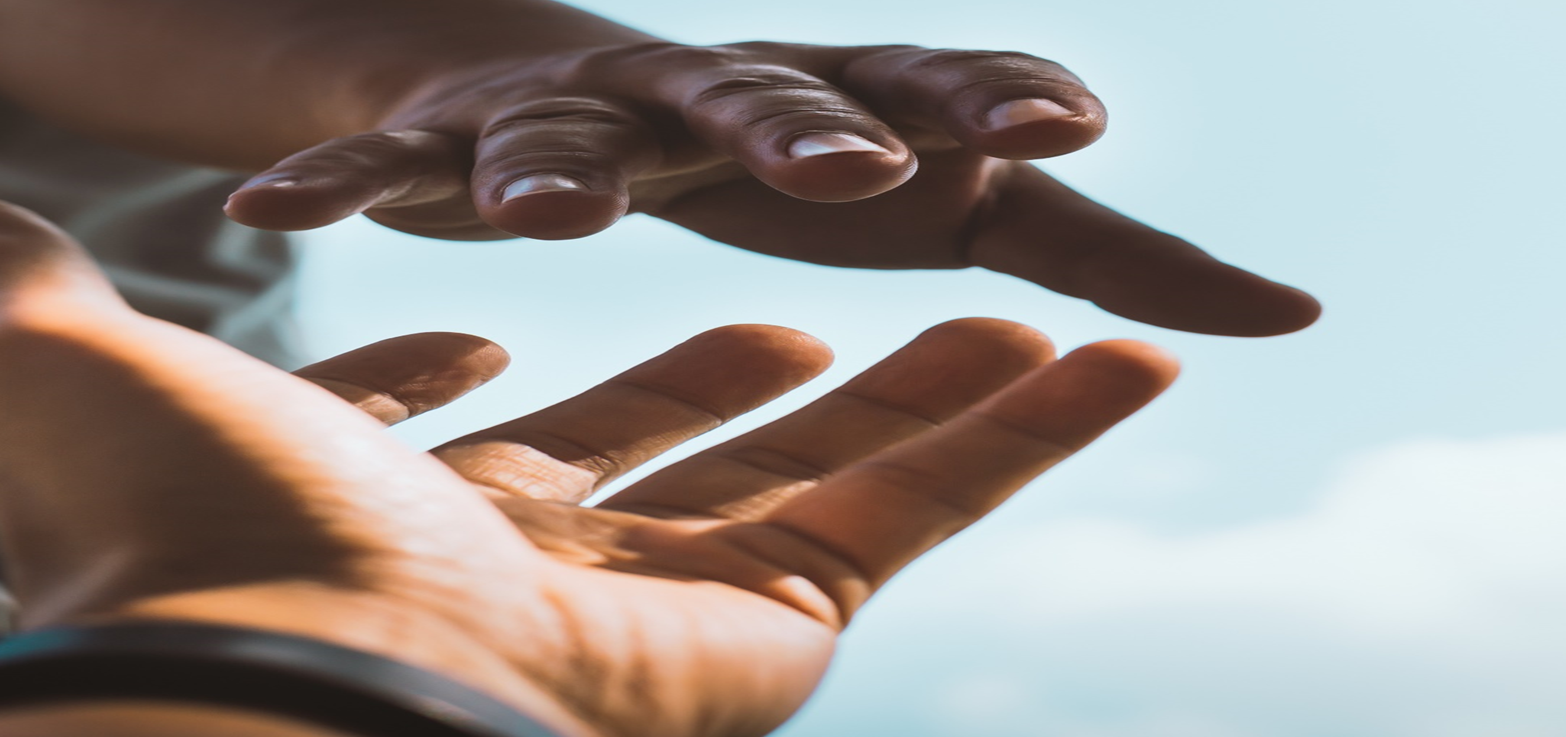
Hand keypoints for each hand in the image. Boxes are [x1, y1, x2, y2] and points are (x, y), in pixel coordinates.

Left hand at [0, 192, 1179, 735]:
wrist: (267, 661)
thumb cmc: (158, 509)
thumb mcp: (50, 352)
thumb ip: (6, 278)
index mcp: (387, 500)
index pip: (486, 420)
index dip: (524, 347)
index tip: (554, 275)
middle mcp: (538, 562)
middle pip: (696, 442)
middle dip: (782, 364)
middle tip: (860, 273)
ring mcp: (668, 604)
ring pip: (852, 477)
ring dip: (957, 389)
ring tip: (1054, 301)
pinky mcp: (776, 631)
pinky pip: (927, 513)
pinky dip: (1031, 429)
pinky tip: (1120, 348)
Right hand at [219, 41, 1321, 336]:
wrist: (574, 86)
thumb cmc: (801, 158)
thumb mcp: (952, 203)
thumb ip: (1106, 258)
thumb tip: (1289, 313)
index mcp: (844, 104)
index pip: (935, 93)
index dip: (998, 108)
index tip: (1077, 131)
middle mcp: (708, 87)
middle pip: (760, 97)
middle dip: (802, 127)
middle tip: (852, 163)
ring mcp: (569, 106)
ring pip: (557, 131)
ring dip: (549, 168)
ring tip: (545, 217)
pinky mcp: (440, 141)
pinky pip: (378, 167)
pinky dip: (333, 189)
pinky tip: (275, 225)